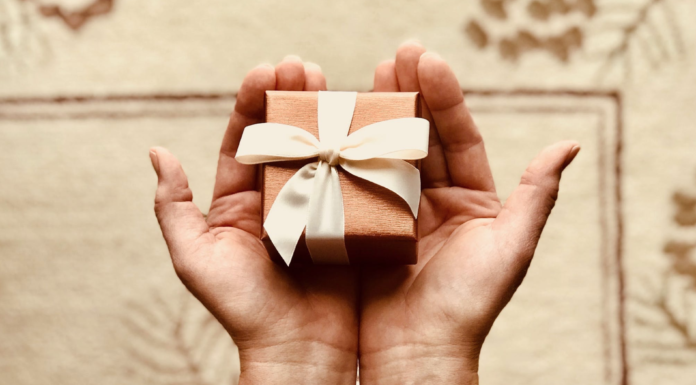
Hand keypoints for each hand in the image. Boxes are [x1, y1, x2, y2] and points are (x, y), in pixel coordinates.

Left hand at [149, 56, 358, 384]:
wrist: (297, 349)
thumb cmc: (242, 309)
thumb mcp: (195, 259)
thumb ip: (174, 208)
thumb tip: (158, 153)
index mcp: (240, 203)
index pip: (244, 142)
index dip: (252, 105)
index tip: (266, 71)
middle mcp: (277, 199)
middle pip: (284, 139)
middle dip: (292, 99)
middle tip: (304, 67)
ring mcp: (315, 207)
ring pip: (319, 151)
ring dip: (325, 115)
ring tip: (332, 83)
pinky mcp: (348, 221)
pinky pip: (351, 179)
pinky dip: (355, 150)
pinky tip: (361, 123)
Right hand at [358, 42, 579, 383]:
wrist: (417, 351)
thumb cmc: (469, 305)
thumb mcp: (510, 248)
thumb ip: (537, 196)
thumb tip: (569, 144)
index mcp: (470, 200)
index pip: (458, 137)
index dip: (444, 98)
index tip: (427, 61)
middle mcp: (433, 200)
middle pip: (420, 137)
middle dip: (408, 94)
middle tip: (396, 56)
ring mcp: (395, 210)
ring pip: (387, 153)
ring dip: (377, 114)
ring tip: (368, 77)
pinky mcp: (363, 226)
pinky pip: (356, 182)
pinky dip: (348, 152)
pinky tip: (339, 124)